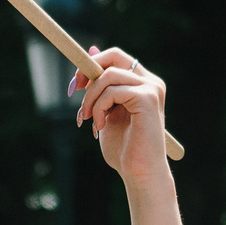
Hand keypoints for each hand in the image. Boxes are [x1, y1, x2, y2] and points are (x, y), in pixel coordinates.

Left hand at [73, 46, 170, 182]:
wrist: (139, 173)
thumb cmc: (123, 149)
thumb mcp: (106, 112)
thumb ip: (100, 86)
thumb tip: (91, 51)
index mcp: (142, 83)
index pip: (115, 57)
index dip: (92, 64)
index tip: (76, 85)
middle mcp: (151, 81)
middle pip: (114, 56)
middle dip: (89, 71)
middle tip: (74, 92)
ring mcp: (151, 88)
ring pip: (108, 76)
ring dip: (90, 99)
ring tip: (88, 121)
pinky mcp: (148, 98)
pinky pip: (112, 91)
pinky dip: (99, 107)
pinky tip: (100, 126)